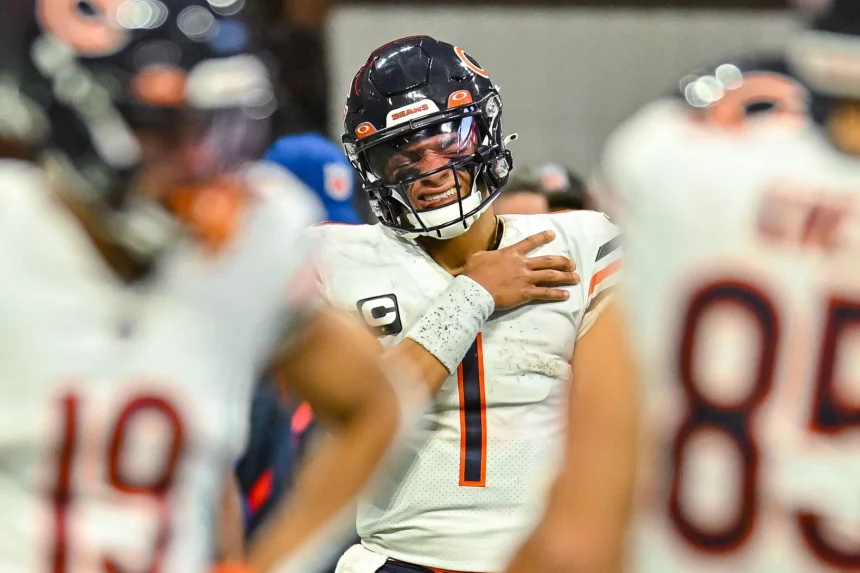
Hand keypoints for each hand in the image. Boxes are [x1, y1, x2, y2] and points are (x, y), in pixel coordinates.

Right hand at [463, 230, 578, 309]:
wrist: (476, 290)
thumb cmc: (474, 273)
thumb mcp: (478, 257)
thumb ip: (487, 254)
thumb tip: (487, 255)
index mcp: (511, 253)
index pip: (530, 242)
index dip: (543, 237)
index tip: (552, 234)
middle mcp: (522, 264)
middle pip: (548, 261)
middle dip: (563, 262)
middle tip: (572, 264)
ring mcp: (526, 279)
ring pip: (551, 276)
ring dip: (565, 277)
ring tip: (575, 278)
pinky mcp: (526, 293)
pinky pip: (545, 293)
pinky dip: (557, 294)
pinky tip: (565, 295)